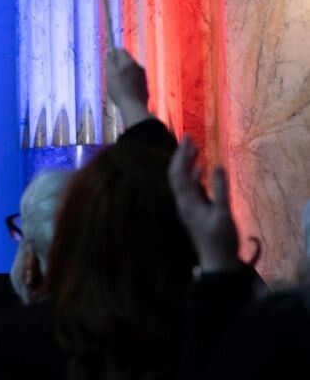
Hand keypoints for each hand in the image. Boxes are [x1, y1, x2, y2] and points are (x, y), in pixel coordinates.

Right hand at [106, 47, 153, 127]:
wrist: (133, 105)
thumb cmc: (119, 89)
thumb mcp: (110, 74)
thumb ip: (109, 61)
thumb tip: (108, 51)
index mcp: (129, 62)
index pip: (121, 51)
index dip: (113, 54)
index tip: (107, 61)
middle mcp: (138, 66)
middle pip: (127, 60)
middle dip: (118, 64)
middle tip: (110, 74)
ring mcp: (143, 76)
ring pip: (131, 69)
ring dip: (124, 73)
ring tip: (117, 83)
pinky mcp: (145, 84)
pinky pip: (136, 78)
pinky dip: (130, 80)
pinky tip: (125, 89)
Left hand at [168, 135, 240, 271]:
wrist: (217, 261)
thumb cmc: (221, 239)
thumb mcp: (224, 213)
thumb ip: (220, 189)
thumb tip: (218, 165)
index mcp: (186, 201)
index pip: (178, 172)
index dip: (182, 154)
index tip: (188, 138)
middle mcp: (182, 202)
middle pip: (176, 173)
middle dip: (181, 155)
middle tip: (189, 138)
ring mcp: (186, 206)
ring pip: (181, 180)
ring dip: (187, 163)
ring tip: (195, 148)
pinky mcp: (193, 211)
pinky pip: (189, 188)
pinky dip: (193, 175)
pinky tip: (200, 169)